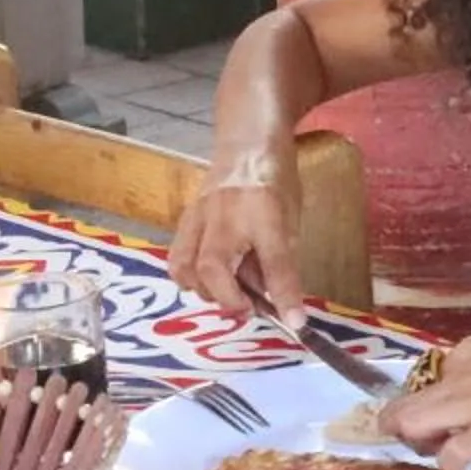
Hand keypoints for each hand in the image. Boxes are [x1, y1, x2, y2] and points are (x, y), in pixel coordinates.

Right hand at [167, 143, 305, 322]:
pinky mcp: (185, 218)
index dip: (283, 294)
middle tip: (251, 306)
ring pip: (185, 266)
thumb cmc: (275, 183)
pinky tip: (207, 279)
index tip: (293, 324)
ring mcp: (199, 215)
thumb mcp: (292, 220)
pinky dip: (189, 277)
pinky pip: (176, 256)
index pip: (275, 260)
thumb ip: (282, 262)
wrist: (247, 145)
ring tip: (227, 292)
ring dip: (205, 290)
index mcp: (264, 211)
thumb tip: (279, 305)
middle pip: (212, 267)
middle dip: (229, 298)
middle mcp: (226, 214)